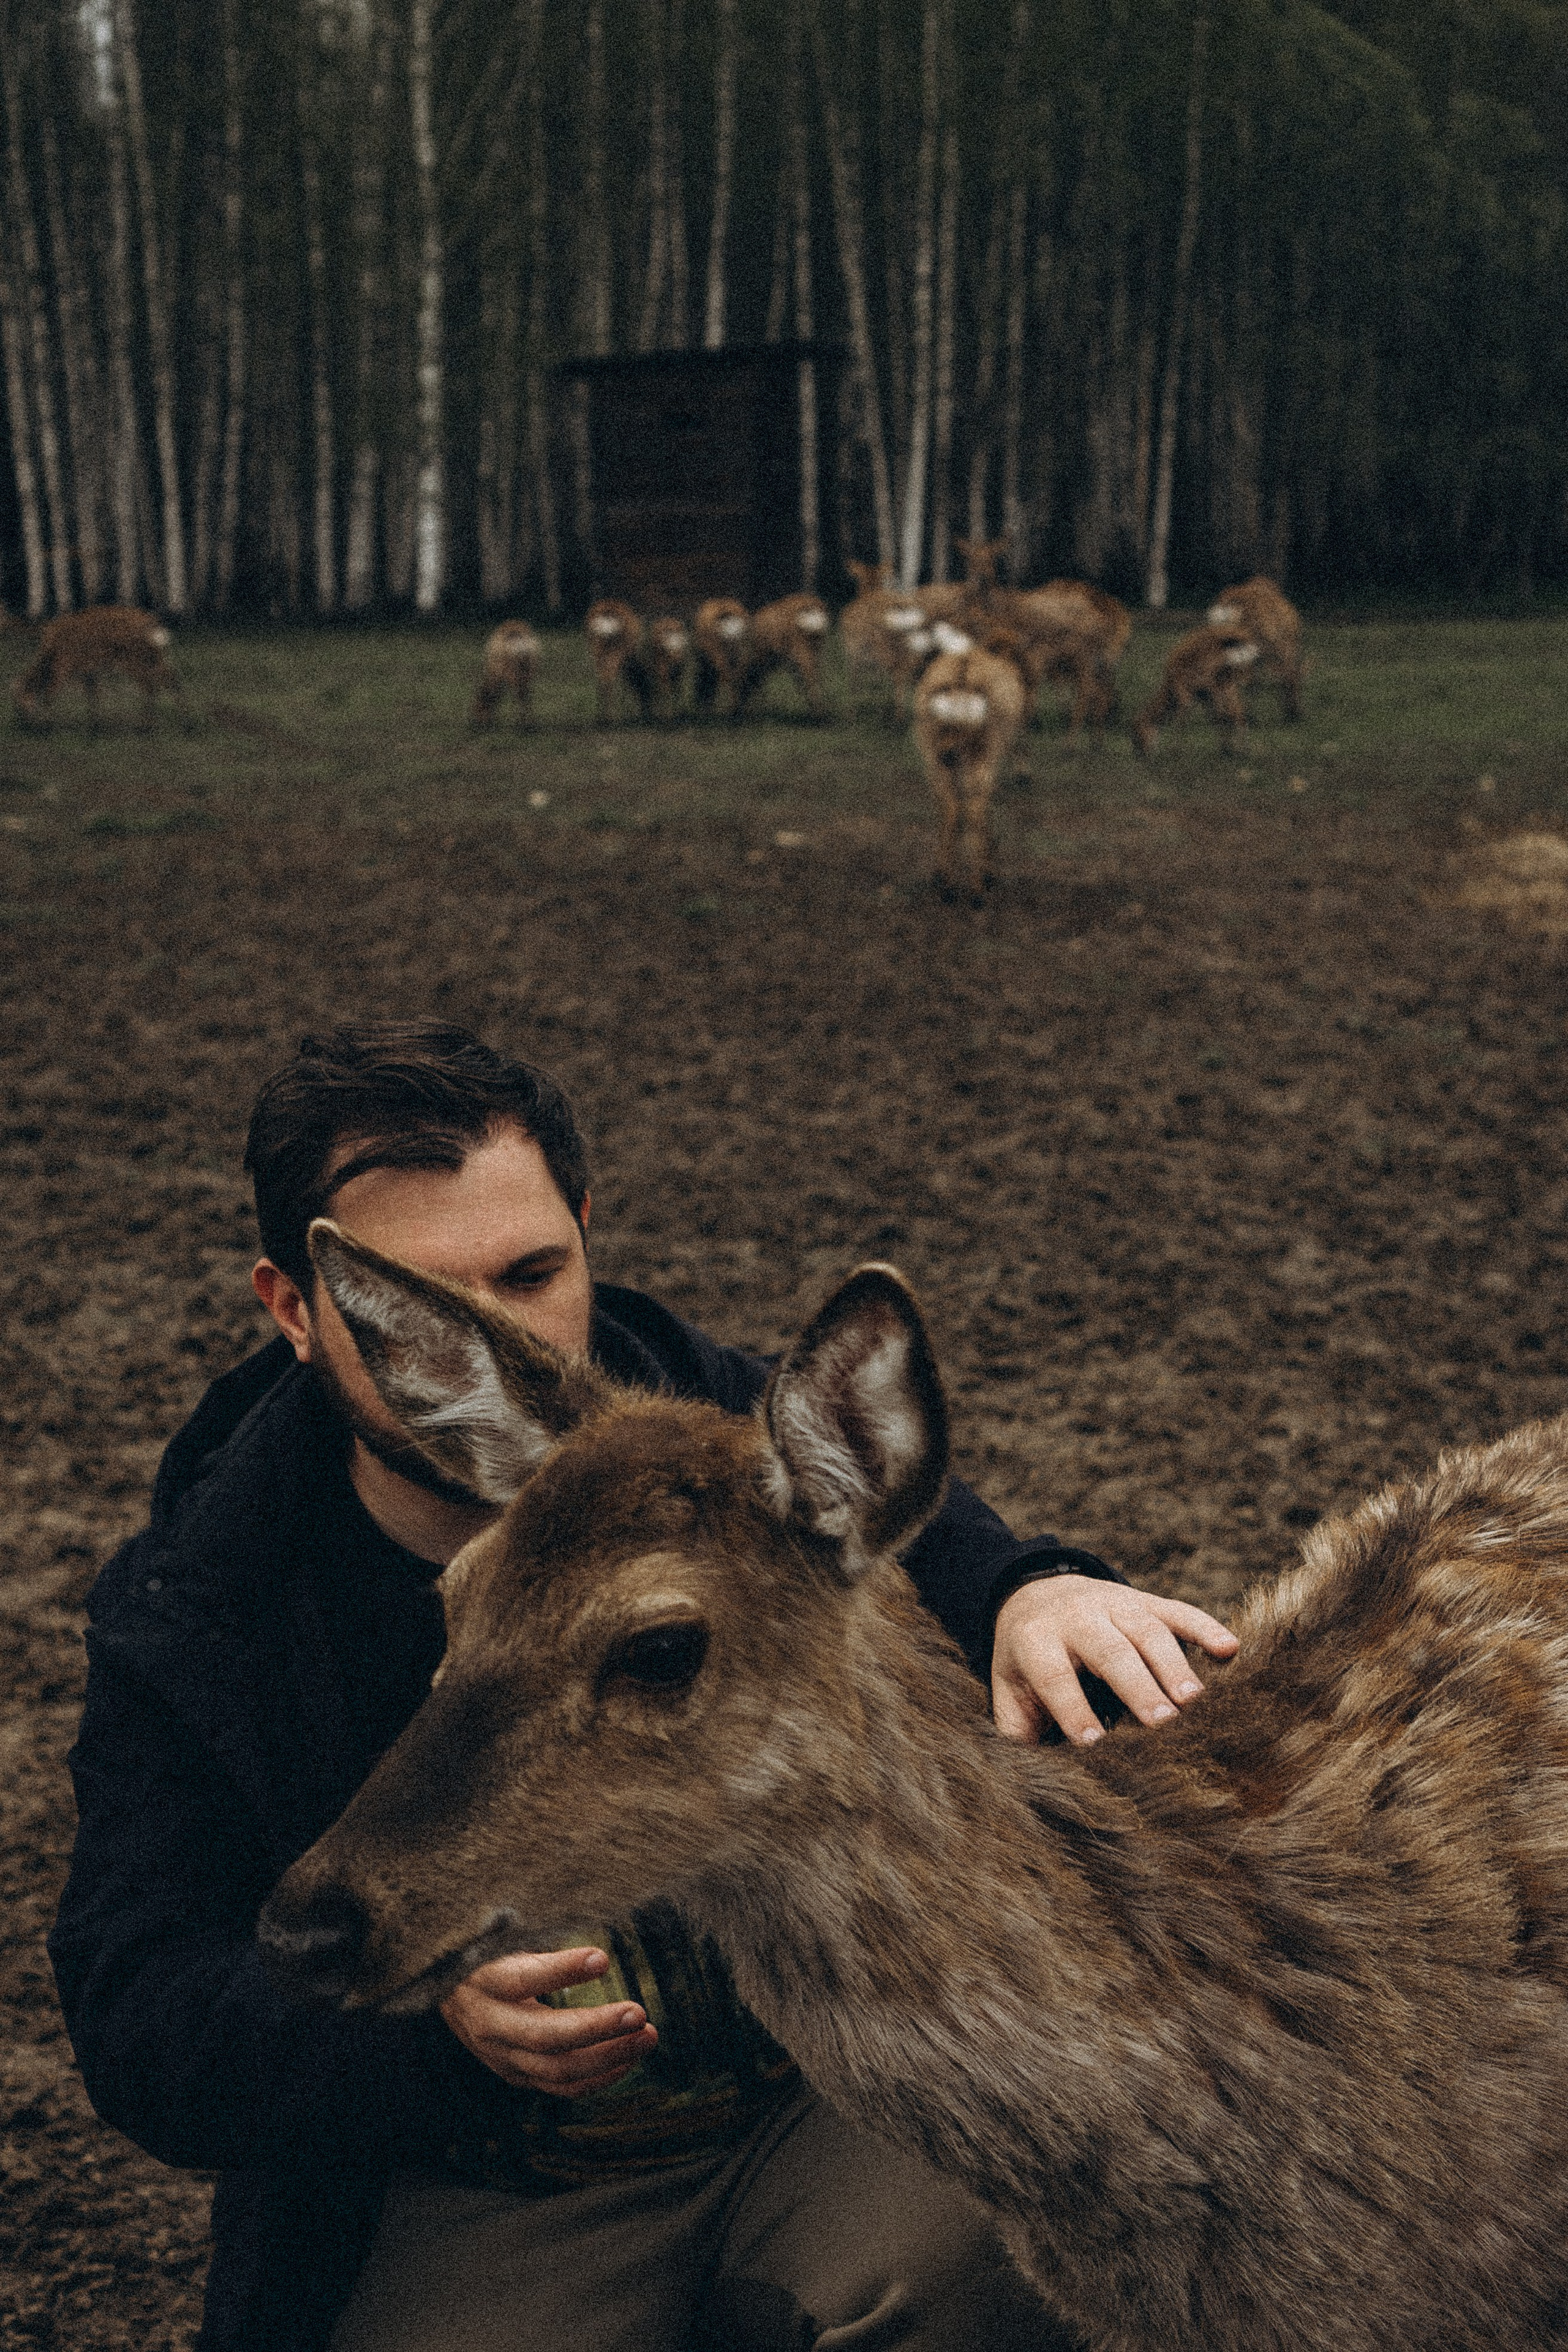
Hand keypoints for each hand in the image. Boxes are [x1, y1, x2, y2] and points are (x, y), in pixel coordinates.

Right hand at [440, 1945, 656, 2095]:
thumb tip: (587, 1922)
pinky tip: (627, 2059)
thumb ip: (535, 1932)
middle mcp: (488, 2025)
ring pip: (557, 2070)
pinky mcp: (514, 2074)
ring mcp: (500, 2056)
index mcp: (482, 1981)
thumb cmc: (484, 1949)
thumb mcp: (499, 1933)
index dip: (561, 1970)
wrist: (442, 1988)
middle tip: (639, 2012)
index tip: (603, 1958)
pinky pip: (560, 2087)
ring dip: (608, 2057)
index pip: (522, 1978)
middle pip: (544, 2037)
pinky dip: (597, 2077)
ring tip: (647, 2037)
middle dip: (597, 2028)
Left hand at [991, 1573, 1237, 1746]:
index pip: (1055, 1677)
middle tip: (1162, 1723)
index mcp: (1036, 1641)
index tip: (1096, 1745)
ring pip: (1147, 1630)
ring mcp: (1115, 1604)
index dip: (1074, 1710)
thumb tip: (1025, 1782)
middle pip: (1108, 1650)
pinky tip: (1230, 1649)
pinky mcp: (1145, 1600)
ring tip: (1194, 1700)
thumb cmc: (1027, 1659)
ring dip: (1173, 1663)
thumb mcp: (1008, 1689)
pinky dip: (1205, 1627)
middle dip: (1136, 1686)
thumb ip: (1015, 1731)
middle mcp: (1077, 1617)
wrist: (1035, 1593)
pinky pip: (1179, 1610)